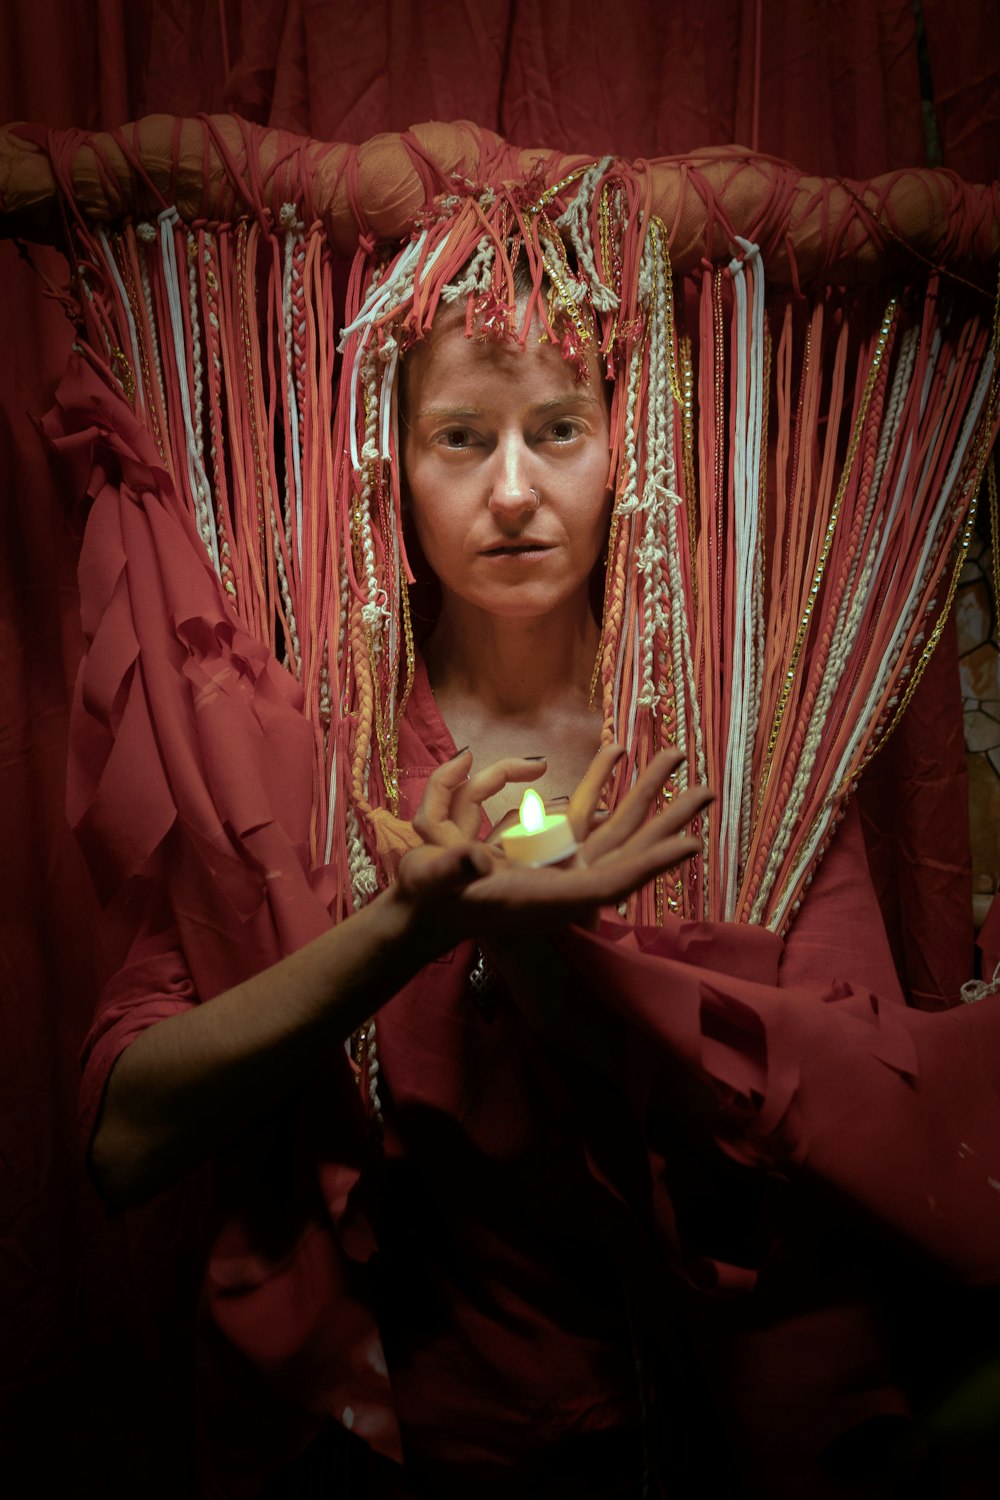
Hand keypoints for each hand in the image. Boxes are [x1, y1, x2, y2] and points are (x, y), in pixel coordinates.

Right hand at [393, 744, 711, 955]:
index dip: (651, 867)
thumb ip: (452, 868)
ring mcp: (560, 876)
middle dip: (667, 824)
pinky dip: (613, 809)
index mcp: (545, 898)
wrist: (421, 912)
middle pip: (627, 856)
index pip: (611, 885)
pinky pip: (593, 832)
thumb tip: (473, 859)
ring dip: (647, 805)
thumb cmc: (426, 895)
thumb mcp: (433, 879)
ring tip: (675, 768)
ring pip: (616, 841)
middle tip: (706, 791)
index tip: (690, 845)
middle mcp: (563, 890)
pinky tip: (626, 786)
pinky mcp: (551, 863)